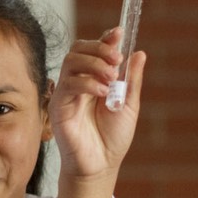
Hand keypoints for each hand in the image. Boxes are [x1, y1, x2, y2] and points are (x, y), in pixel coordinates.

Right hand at [46, 26, 145, 197]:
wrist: (101, 164)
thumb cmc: (113, 138)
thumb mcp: (129, 105)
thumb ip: (131, 80)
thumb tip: (139, 53)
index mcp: (95, 78)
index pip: (95, 50)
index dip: (105, 39)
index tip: (119, 33)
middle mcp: (78, 82)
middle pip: (79, 49)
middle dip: (99, 48)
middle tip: (116, 60)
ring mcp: (66, 93)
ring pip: (71, 62)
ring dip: (94, 64)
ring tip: (111, 79)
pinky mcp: (58, 106)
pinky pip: (68, 84)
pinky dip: (87, 83)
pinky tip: (102, 94)